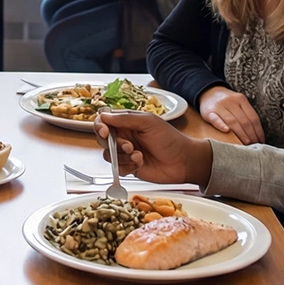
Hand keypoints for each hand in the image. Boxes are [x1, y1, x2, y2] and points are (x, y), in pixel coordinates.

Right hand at [93, 111, 213, 186]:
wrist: (183, 161)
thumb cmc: (170, 138)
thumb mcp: (148, 122)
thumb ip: (125, 118)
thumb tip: (103, 115)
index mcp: (127, 122)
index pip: (104, 120)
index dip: (100, 126)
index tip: (105, 131)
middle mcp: (124, 136)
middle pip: (102, 139)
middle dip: (112, 143)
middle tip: (128, 145)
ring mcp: (125, 153)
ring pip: (108, 155)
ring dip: (121, 156)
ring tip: (138, 155)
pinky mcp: (129, 167)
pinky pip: (117, 168)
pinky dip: (127, 166)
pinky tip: (140, 163)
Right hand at [198, 87, 264, 145]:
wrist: (209, 92)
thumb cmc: (227, 102)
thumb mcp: (238, 103)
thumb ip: (246, 114)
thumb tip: (257, 134)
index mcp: (241, 99)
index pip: (253, 117)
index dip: (259, 131)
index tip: (261, 140)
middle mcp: (231, 101)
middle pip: (244, 121)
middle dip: (251, 135)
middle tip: (254, 144)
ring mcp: (219, 106)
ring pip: (232, 121)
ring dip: (241, 134)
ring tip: (246, 143)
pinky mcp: (209, 112)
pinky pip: (216, 119)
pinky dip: (221, 125)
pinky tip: (226, 131)